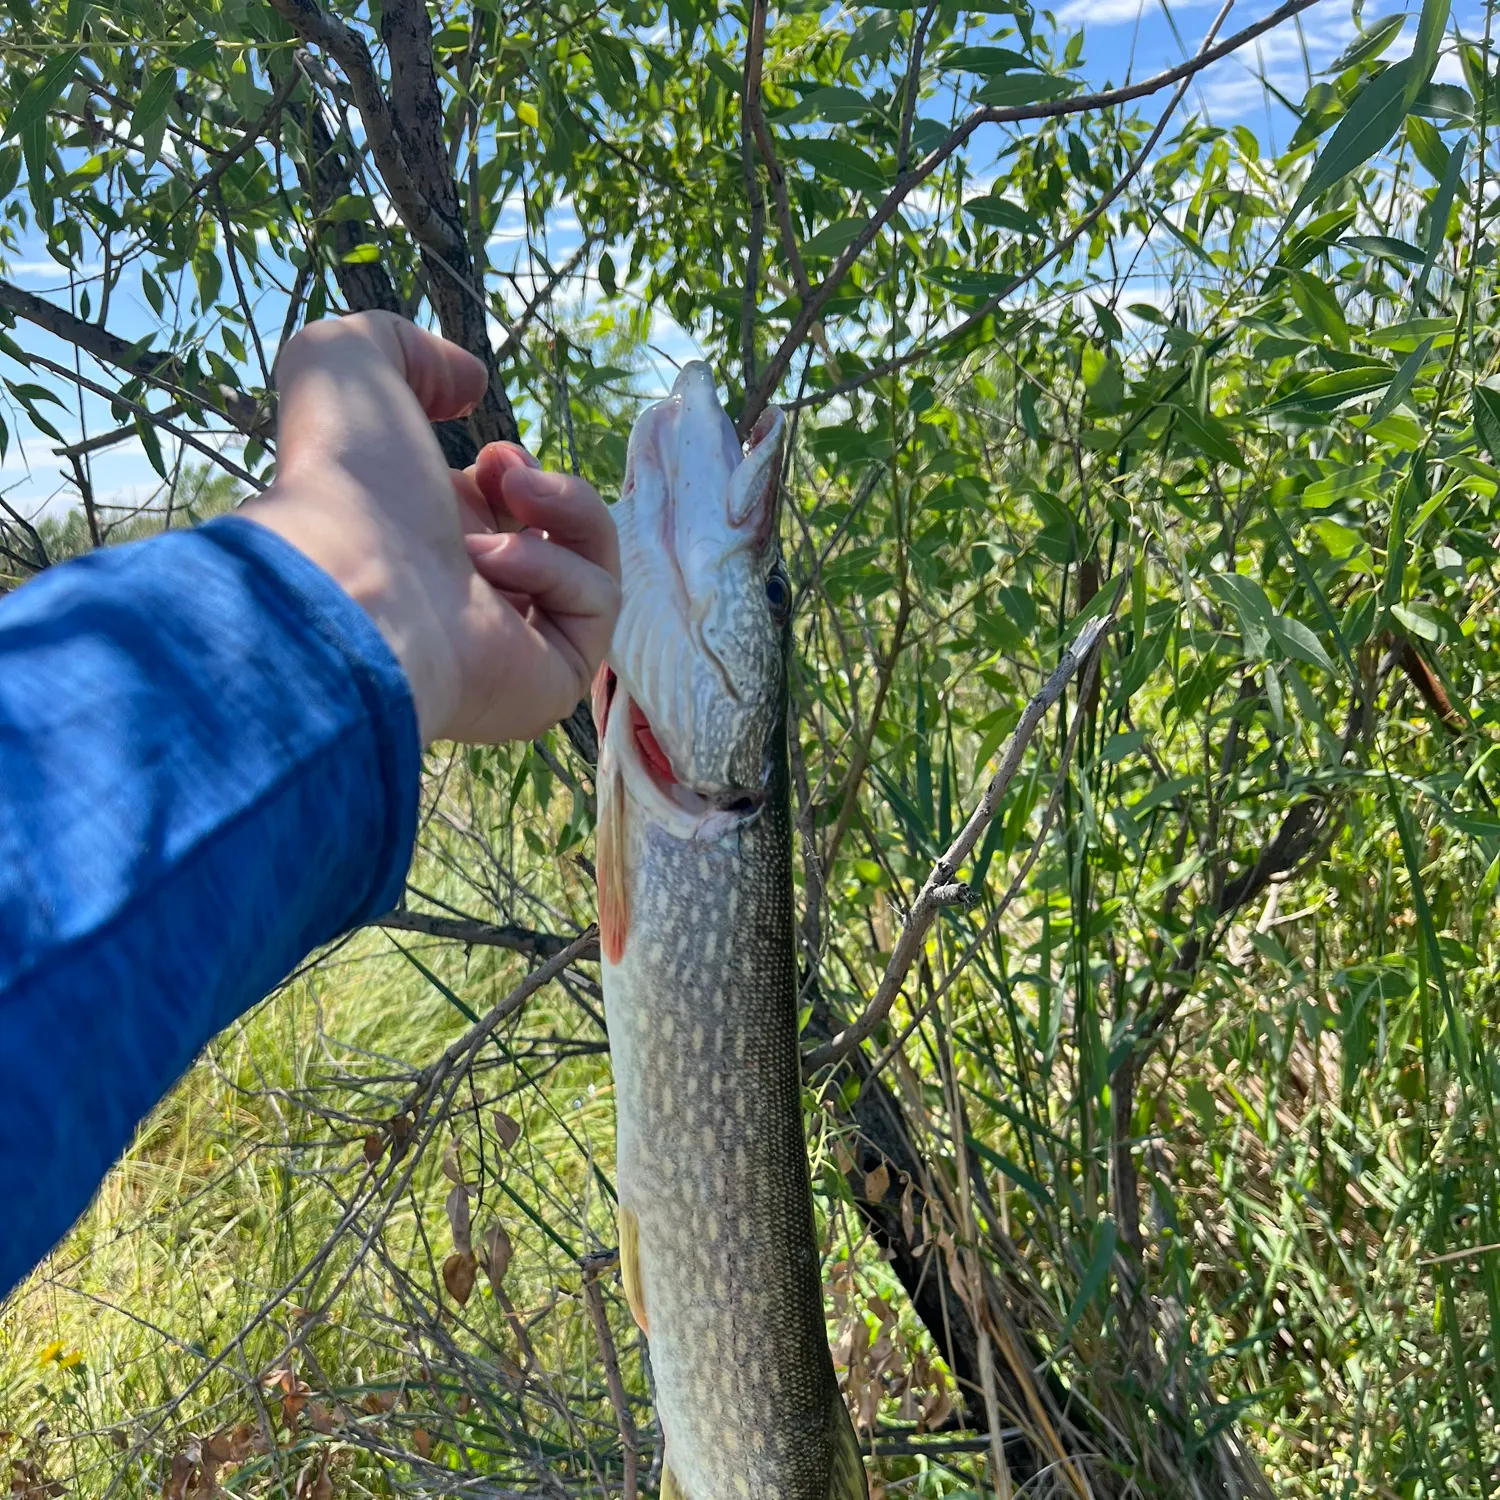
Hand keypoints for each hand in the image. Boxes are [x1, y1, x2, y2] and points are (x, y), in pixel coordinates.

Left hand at [241, 313, 619, 743]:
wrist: (352, 575)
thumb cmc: (343, 479)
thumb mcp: (346, 362)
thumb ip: (405, 345)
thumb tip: (472, 384)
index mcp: (428, 543)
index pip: (506, 518)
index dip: (516, 475)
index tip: (492, 458)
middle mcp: (471, 597)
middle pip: (562, 543)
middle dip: (552, 494)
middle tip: (507, 477)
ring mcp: (515, 644)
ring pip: (594, 571)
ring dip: (561, 519)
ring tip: (510, 502)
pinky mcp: (552, 680)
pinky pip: (596, 609)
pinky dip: (560, 573)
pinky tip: (496, 566)